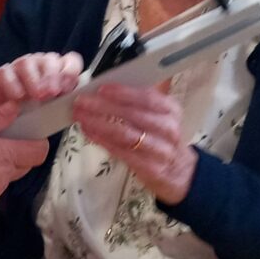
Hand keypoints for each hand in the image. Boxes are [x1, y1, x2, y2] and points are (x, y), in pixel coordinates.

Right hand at [0, 51, 83, 112]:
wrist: (8, 124)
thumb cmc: (35, 116)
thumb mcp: (55, 111)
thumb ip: (66, 103)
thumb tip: (80, 104)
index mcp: (58, 71)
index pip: (70, 60)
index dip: (71, 71)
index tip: (68, 88)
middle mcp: (40, 64)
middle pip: (49, 60)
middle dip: (52, 76)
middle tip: (53, 93)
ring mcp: (20, 67)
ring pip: (27, 63)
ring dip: (33, 79)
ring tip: (37, 96)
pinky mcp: (2, 74)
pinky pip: (6, 72)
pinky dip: (13, 83)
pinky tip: (19, 96)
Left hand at [73, 84, 197, 204]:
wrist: (178, 172)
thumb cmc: (160, 136)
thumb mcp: (158, 114)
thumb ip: (137, 100)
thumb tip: (105, 86)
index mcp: (170, 109)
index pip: (147, 97)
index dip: (122, 92)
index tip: (100, 88)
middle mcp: (168, 129)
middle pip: (133, 115)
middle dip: (103, 106)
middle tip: (81, 101)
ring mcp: (161, 150)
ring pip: (125, 134)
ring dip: (99, 123)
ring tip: (81, 116)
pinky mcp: (150, 168)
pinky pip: (122, 152)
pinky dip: (102, 141)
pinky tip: (89, 133)